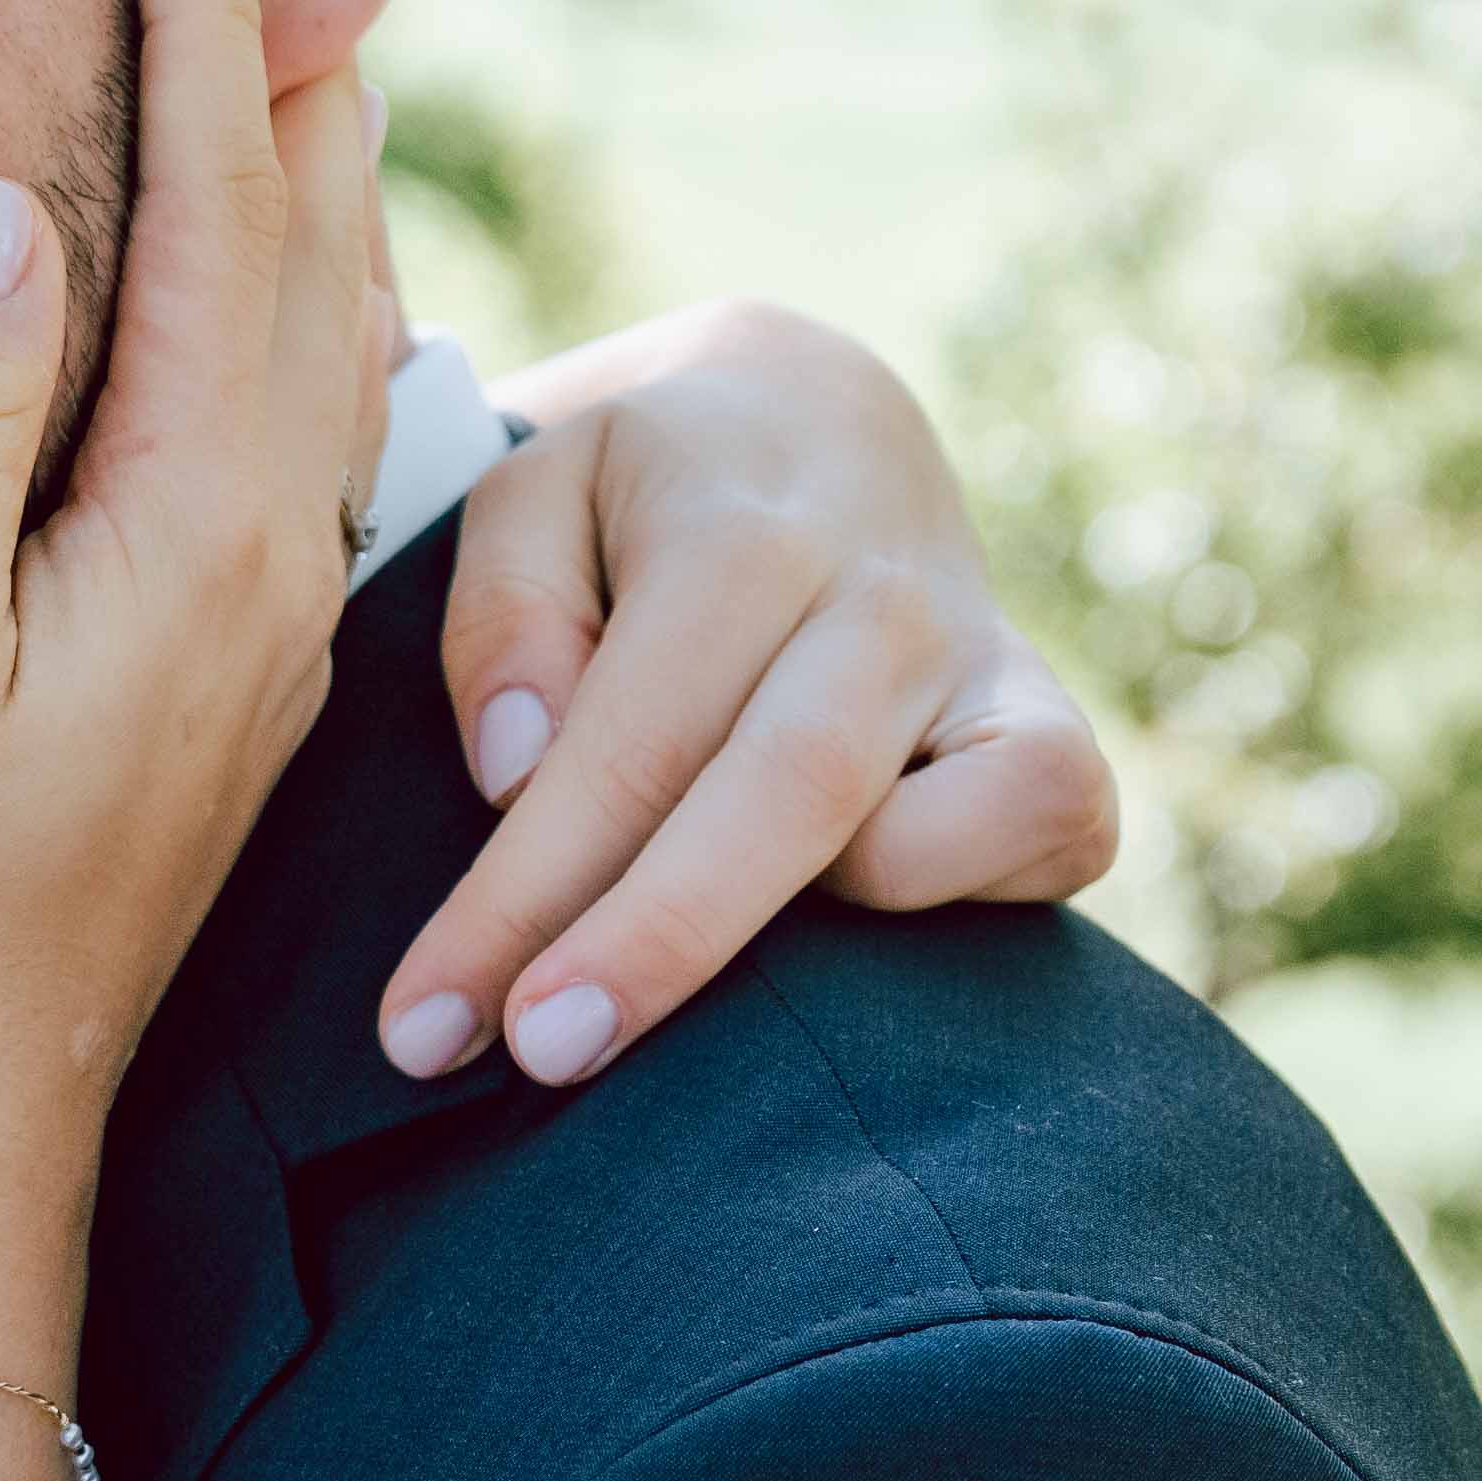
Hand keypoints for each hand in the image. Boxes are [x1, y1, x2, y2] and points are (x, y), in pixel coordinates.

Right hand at [0, 0, 398, 1183]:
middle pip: (307, 251)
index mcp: (190, 525)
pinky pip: (303, 425)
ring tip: (310, 42)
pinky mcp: (240, 665)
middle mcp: (268, 552)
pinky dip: (301, 304)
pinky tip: (298, 288)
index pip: (213, 216)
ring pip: (326, 336)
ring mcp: (269, 615)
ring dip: (313, 179)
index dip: (201, 33)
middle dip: (292, 65)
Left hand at [377, 297, 1125, 1086]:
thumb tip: (515, 772)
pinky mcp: (1055, 735)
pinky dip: (961, 895)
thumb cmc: (650, 493)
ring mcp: (986, 664)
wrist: (824, 422)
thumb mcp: (537, 489)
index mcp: (739, 530)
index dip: (522, 896)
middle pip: (776, 792)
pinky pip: (1050, 829)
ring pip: (908, 837)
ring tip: (649, 1038)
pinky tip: (843, 932)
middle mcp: (880, 596)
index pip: (623, 742)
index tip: (426, 1025)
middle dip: (654, 942)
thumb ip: (503, 610)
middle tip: (536, 1058)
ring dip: (778, 949)